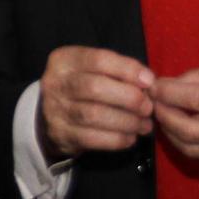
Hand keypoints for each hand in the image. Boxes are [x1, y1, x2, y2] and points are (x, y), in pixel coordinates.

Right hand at [37, 46, 154, 159]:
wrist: (49, 115)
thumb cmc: (81, 87)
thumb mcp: (92, 70)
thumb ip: (117, 71)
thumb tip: (148, 81)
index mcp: (65, 60)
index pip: (99, 59)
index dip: (127, 69)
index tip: (149, 81)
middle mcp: (56, 83)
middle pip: (95, 87)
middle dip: (129, 98)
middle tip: (147, 107)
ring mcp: (56, 110)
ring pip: (94, 115)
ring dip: (126, 121)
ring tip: (144, 125)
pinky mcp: (61, 134)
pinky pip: (92, 138)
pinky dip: (116, 139)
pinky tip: (130, 138)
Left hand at [151, 60, 198, 165]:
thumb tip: (173, 83)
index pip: (197, 98)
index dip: (169, 92)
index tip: (154, 85)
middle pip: (189, 130)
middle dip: (164, 115)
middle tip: (153, 102)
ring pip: (192, 148)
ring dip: (170, 132)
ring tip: (163, 115)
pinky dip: (186, 142)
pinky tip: (180, 127)